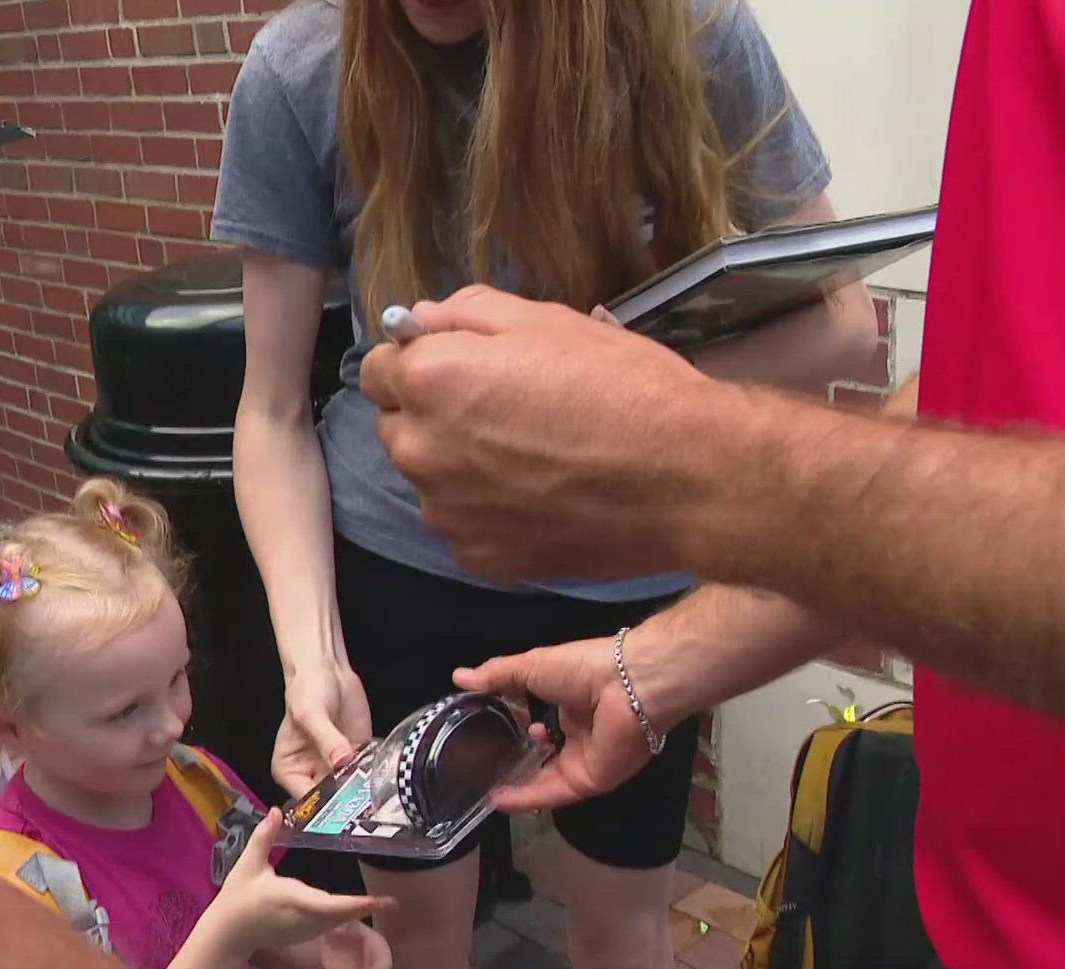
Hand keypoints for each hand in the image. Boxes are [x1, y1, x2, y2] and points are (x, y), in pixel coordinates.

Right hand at [211, 810, 391, 954]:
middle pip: (341, 915)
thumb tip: (275, 810)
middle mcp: (304, 918)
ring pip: (337, 922)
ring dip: (356, 913)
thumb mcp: (248, 864)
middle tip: (391, 902)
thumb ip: (264, 837)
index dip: (356, 904)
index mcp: (293, 898)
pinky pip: (329, 926)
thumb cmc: (238, 897)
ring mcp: (305, 931)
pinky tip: (356, 909)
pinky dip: (343, 918)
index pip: (331, 904)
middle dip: (365, 908)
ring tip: (380, 904)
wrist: (229, 933)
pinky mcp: (304, 936)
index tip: (380, 901)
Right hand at [272, 662, 371, 797]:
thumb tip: (342, 762)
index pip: (306, 800)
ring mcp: (336, 767)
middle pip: (330, 800)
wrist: (328, 670)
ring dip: (363, 791)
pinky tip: (383, 778)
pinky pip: (366, 774)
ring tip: (376, 794)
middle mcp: (311, 774)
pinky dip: (374, 777)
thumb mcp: (311, 714)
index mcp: (290, 771)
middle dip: (347, 802)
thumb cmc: (307, 691)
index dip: (324, 806)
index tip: (343, 806)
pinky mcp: (356, 757)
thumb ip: (326, 740)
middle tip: (364, 804)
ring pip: (350, 790)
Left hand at [360, 285, 723, 580]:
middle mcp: (422, 451)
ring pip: (431, 480)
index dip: (417, 361)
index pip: (378, 368)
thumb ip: (467, 313)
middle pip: (398, 426)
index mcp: (432, 381)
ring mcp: (448, 513)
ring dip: (459, 466)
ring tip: (533, 456)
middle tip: (505, 409)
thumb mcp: (548, 320)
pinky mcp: (480, 559)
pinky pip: (464, 525)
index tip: (457, 364)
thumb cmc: (625, 388)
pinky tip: (543, 496)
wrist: (686, 480)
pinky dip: (488, 512)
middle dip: (433, 414)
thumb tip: (421, 323)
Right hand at [455, 637, 657, 812]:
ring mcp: (583, 760)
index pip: (537, 723)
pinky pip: (553, 792)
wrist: (626, 685)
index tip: (482, 734)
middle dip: (514, 762)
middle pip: (541, 755)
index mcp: (569, 704)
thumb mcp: (531, 665)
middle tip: (479, 768)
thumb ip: (497, 675)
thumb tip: (458, 676)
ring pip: (544, 779)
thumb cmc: (582, 668)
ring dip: (516, 785)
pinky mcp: (588, 781)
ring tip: (482, 789)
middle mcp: (577, 734)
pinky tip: (498, 800)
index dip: (512, 729)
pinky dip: (526, 797)